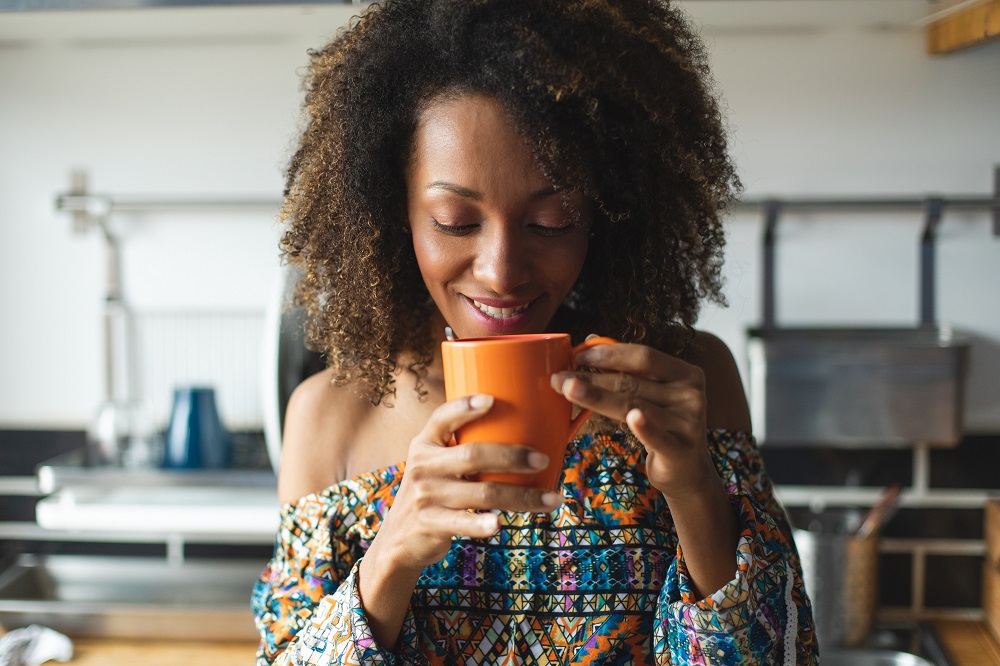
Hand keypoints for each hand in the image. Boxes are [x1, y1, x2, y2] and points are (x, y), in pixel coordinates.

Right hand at [369, 394, 564, 574]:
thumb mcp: (435, 465)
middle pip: (472, 455)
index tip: (491, 400)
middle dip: (512, 456)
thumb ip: (461, 450)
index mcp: (425, 444)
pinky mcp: (430, 523)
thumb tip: (522, 430)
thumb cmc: (433, 493)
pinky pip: (462, 523)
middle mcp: (422, 466)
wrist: (400, 538)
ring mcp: (425, 495)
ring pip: (482, 493)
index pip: (442, 418)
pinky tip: (500, 526)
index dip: (465, 407)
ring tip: (551, 498)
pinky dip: (482, 525)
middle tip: (543, 459)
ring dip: (521, 496)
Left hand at [550, 340, 716, 497]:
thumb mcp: (654, 394)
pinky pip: (656, 436)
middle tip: (559, 378)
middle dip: (591, 378)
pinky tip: (631, 418)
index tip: (578, 356)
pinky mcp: (681, 449)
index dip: (610, 354)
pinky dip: (643, 427)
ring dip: (596, 397)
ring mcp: (688, 422)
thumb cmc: (663, 425)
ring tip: (568, 390)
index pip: (644, 357)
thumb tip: (590, 342)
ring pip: (633, 405)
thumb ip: (630, 371)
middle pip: (632, 382)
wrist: (687, 469)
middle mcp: (691, 394)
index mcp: (685, 373)